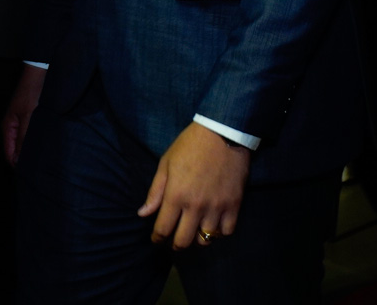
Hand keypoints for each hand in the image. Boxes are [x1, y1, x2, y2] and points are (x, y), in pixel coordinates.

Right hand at [2, 64, 46, 165]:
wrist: (39, 73)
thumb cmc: (32, 92)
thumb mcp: (29, 117)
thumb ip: (24, 138)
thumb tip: (20, 158)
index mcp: (8, 127)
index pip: (9, 154)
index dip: (18, 165)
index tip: (30, 172)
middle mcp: (12, 126)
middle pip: (16, 150)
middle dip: (25, 158)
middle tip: (40, 166)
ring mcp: (20, 122)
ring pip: (24, 143)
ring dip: (31, 149)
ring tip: (44, 157)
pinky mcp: (29, 119)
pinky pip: (29, 135)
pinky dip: (35, 140)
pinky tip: (45, 143)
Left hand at [138, 121, 250, 249]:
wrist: (223, 131)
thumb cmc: (190, 145)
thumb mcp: (166, 163)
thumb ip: (155, 191)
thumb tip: (143, 213)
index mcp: (176, 195)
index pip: (163, 229)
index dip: (157, 237)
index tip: (156, 238)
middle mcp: (195, 206)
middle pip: (183, 241)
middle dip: (175, 244)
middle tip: (175, 239)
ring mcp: (216, 207)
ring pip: (205, 239)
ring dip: (198, 238)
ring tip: (195, 231)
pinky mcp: (234, 204)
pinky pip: (227, 231)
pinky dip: (220, 232)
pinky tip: (215, 223)